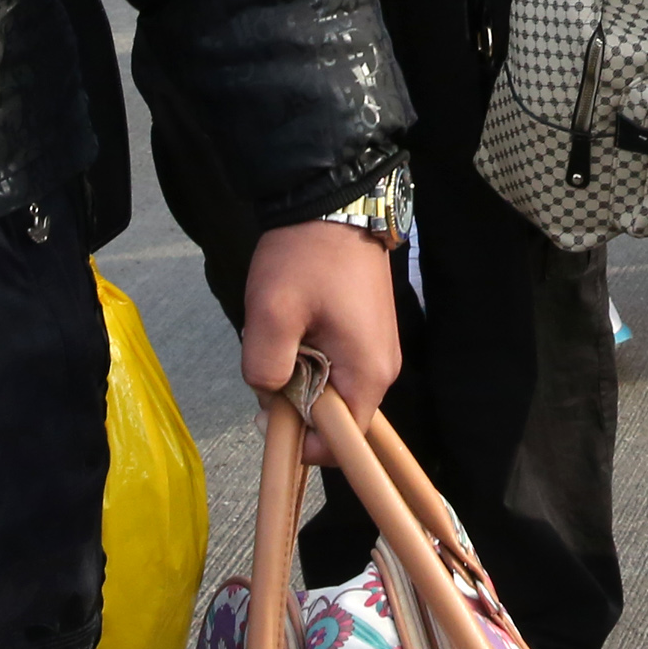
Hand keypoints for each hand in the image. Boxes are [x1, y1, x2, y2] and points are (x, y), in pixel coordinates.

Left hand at [242, 219, 400, 462]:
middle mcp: (382, 370)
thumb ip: (265, 370)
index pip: (339, 444)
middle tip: (270, 356)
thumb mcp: (272, 315)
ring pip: (330, 389)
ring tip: (282, 332)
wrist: (333, 204)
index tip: (269, 409)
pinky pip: (335, 365)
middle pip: (333, 416)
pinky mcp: (367, 332)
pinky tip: (295, 324)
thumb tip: (270, 405)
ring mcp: (377, 350)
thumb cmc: (306, 260)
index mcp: (367, 375)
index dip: (300, 440)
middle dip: (295, 400)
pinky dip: (309, 355)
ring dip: (299, 374)